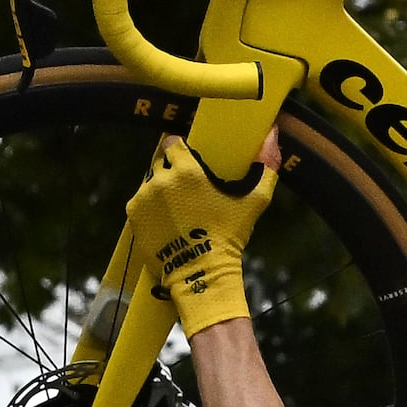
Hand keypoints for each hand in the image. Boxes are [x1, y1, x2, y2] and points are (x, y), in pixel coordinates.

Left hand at [126, 139, 275, 334]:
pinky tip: (166, 221)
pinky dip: (150, 208)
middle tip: (187, 191)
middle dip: (172, 172)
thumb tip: (272, 133)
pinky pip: (140, 202)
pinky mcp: (134, 214)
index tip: (190, 164)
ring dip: (161, 189)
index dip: (182, 151)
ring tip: (177, 209)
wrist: (200, 273)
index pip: (174, 143)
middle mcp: (160, 178)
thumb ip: (265, 166)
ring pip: (150, 182)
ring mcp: (144, 197)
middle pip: (162, 162)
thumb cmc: (229, 236)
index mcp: (186, 169)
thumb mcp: (253, 201)